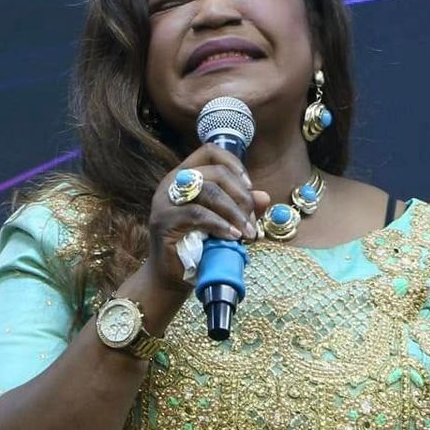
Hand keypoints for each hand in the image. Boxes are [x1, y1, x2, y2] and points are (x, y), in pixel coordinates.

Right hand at [144, 146, 271, 288]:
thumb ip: (242, 208)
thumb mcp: (225, 223)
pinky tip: (232, 237)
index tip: (250, 187)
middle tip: (252, 221)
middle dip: (241, 196)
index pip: (210, 152)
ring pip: (208, 191)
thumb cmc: (198, 247)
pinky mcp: (164, 221)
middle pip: (215, 172)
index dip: (234, 164)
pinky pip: (198, 214)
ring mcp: (165, 201)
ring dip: (234, 212)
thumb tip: (264, 197)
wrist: (172, 278)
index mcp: (185, 176)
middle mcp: (172, 183)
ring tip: (246, 233)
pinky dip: (220, 225)